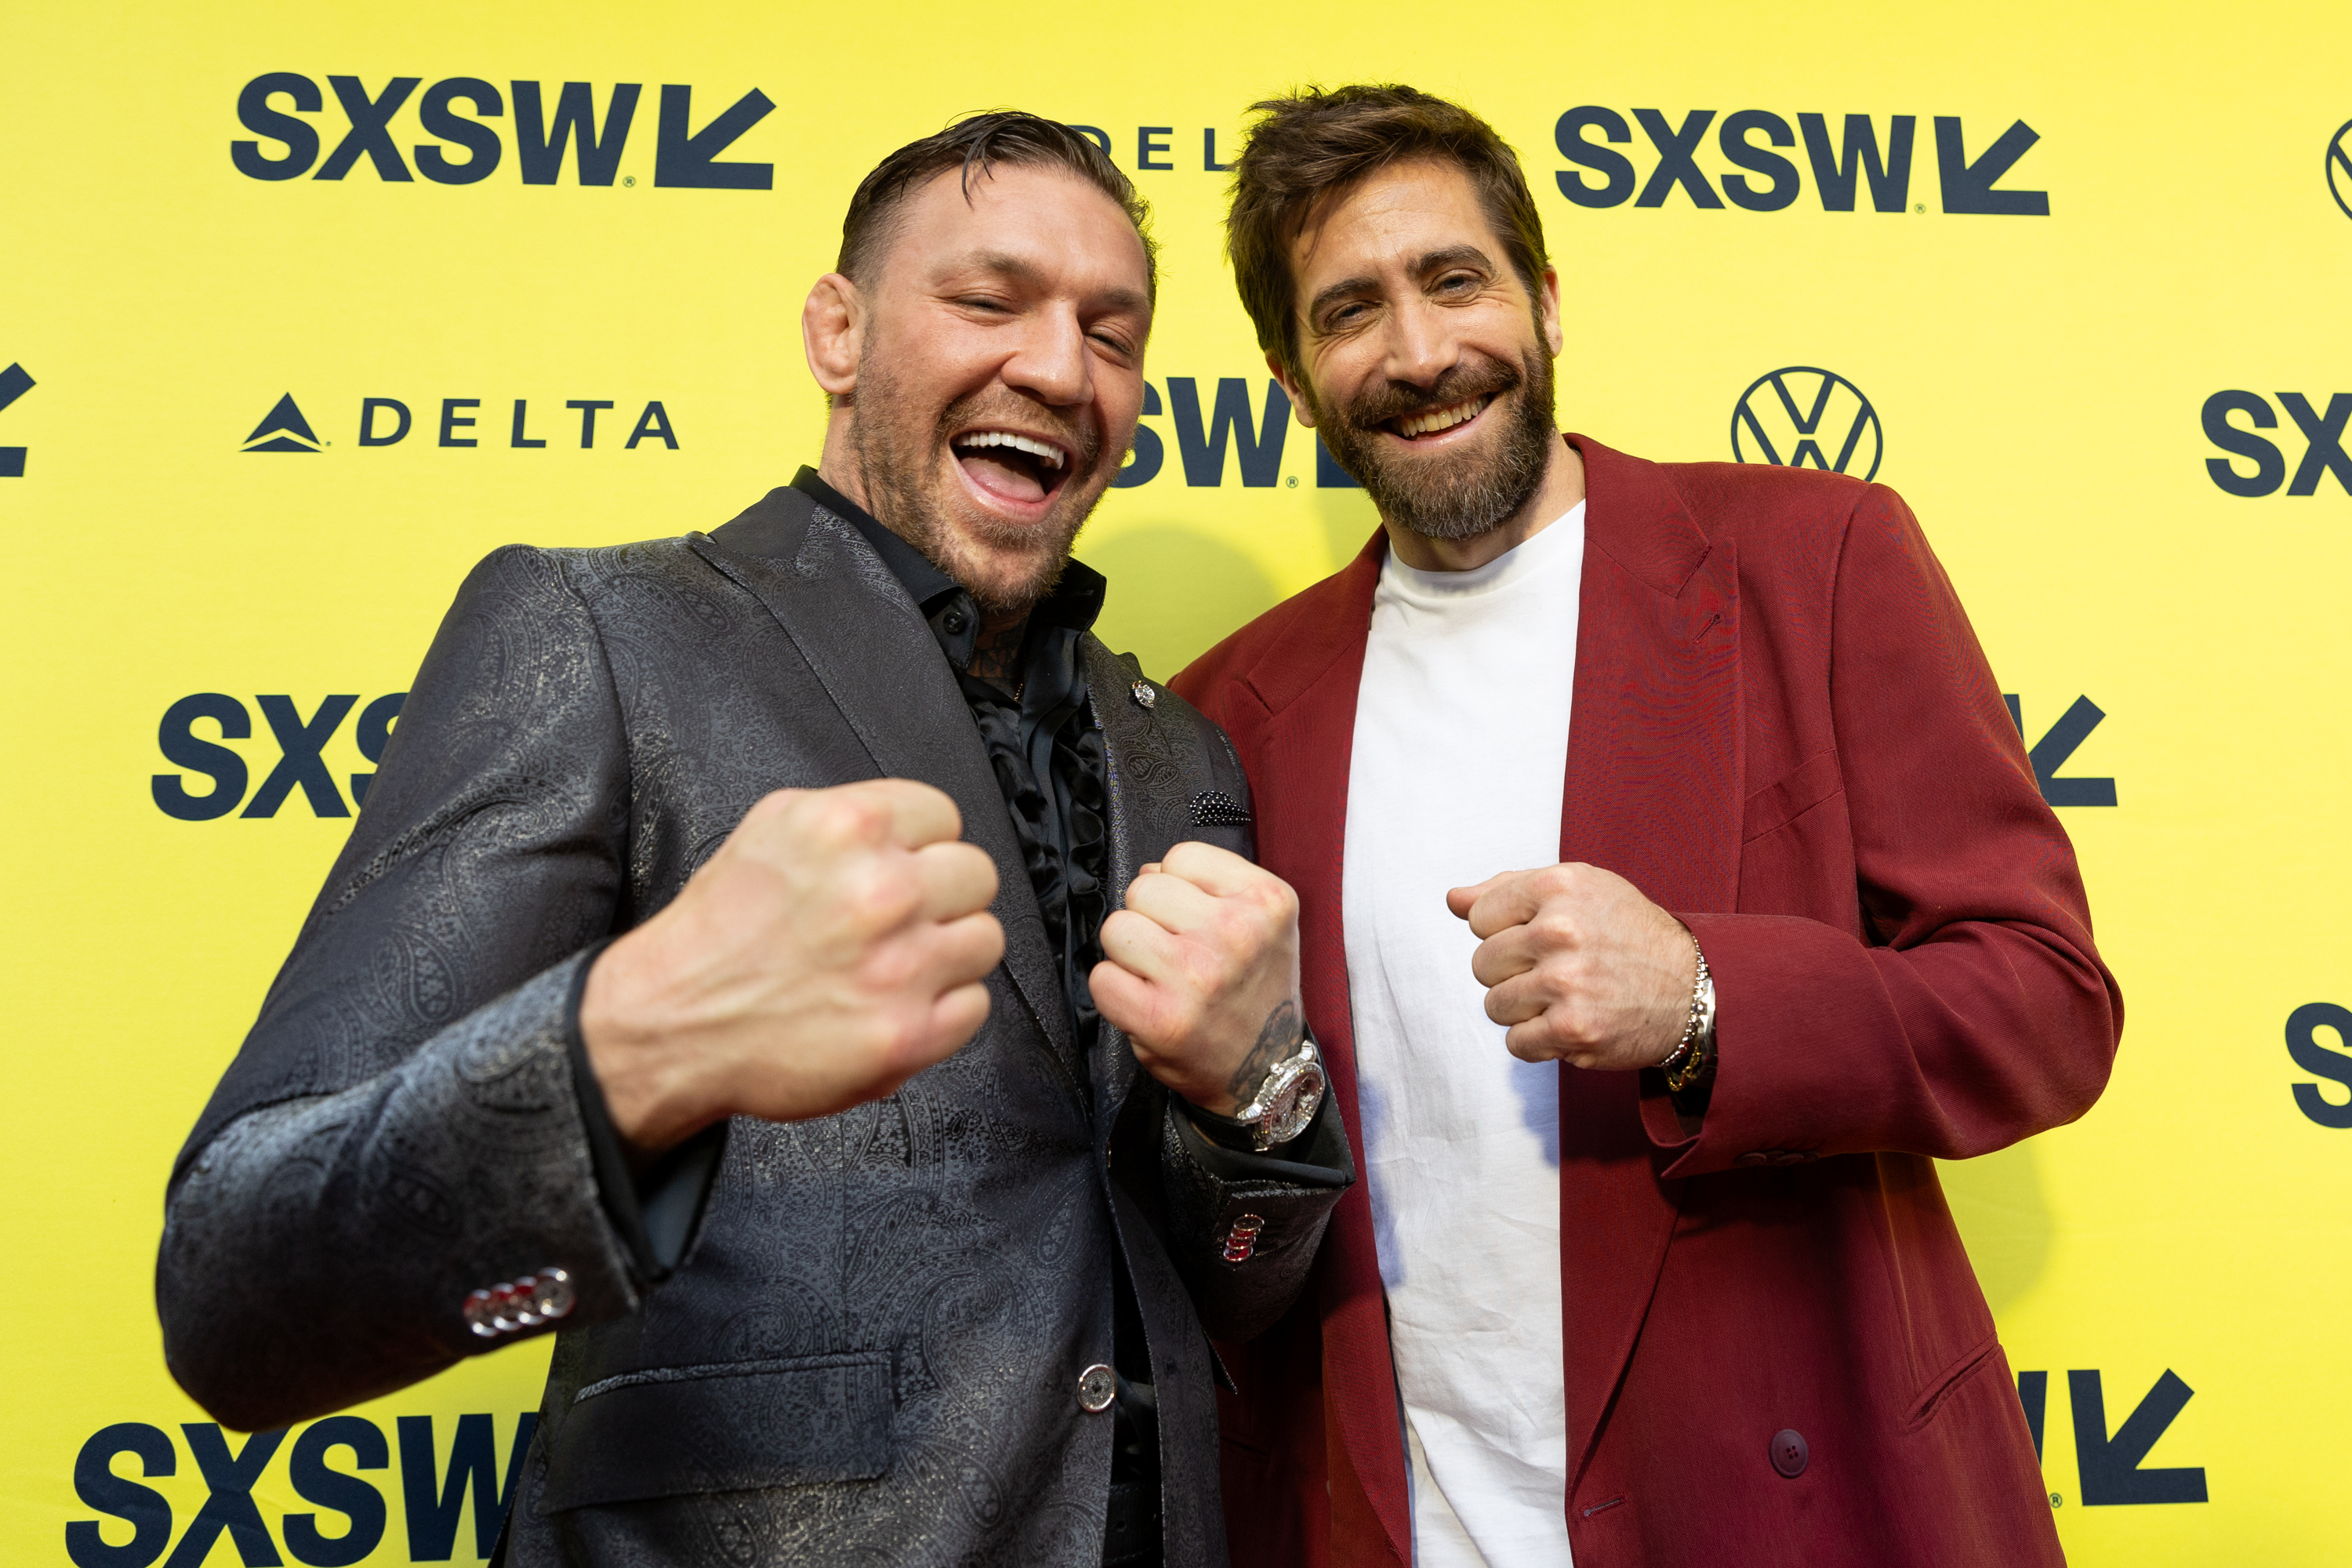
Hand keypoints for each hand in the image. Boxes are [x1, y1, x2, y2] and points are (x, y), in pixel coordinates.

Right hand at [580, 779, 1002, 1155]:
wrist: (673, 1022)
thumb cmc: (719, 933)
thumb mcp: (770, 829)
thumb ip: (851, 815)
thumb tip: (914, 824)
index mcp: (848, 829)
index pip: (944, 814)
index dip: (921, 844)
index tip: (901, 866)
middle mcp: (881, 892)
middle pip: (976, 874)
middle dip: (941, 895)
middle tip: (900, 920)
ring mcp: (900, 967)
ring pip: (985, 939)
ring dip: (948, 953)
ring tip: (897, 965)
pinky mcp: (907, 1034)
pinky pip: (975, 1005)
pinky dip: (944, 1010)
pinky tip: (895, 1004)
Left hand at [1092, 842, 1303, 1116]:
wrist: (1265, 1072)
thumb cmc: (1255, 994)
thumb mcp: (1264, 923)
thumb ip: (1213, 886)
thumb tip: (1148, 871)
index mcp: (1267, 901)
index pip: (1181, 856)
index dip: (1178, 887)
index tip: (1195, 920)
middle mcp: (1236, 933)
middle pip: (1143, 888)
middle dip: (1150, 918)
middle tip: (1177, 954)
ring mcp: (1197, 976)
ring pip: (1116, 927)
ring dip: (1129, 953)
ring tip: (1161, 977)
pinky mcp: (1162, 1019)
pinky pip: (1101, 977)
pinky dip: (1114, 991)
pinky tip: (1146, 1003)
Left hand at [1447, 862, 1693, 1070]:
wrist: (1692, 989)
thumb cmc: (1629, 934)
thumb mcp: (1579, 890)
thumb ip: (1509, 890)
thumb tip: (1453, 899)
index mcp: (1558, 886)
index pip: (1478, 916)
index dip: (1505, 931)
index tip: (1542, 937)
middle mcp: (1560, 930)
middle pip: (1482, 963)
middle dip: (1512, 972)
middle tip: (1557, 970)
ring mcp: (1565, 982)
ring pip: (1494, 1004)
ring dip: (1523, 1009)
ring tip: (1564, 997)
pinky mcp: (1572, 1029)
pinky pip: (1515, 1042)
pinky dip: (1538, 1041)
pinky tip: (1570, 1023)